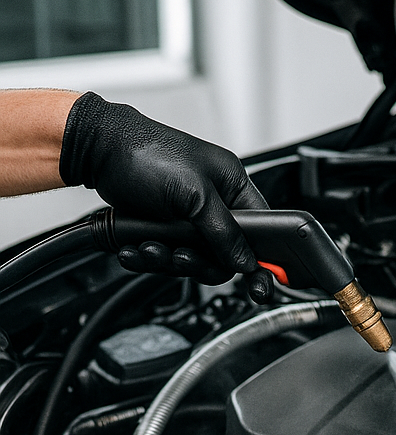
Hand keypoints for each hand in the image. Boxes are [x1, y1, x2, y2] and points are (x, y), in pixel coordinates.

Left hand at [59, 91, 267, 282]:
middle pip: (225, 254)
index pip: (260, 232)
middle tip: (181, 258)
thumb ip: (224, 231)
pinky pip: (169, 256)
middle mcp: (216, 204)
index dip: (259, 259)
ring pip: (195, 260)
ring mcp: (190, 218)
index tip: (258, 285)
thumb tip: (245, 261)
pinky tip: (136, 249)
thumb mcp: (195, 194)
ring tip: (149, 248)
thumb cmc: (145, 152)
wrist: (96, 149)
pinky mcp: (166, 228)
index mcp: (233, 187)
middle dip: (199, 261)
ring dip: (169, 260)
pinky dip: (150, 258)